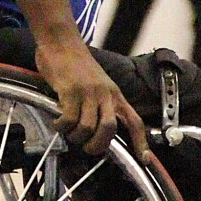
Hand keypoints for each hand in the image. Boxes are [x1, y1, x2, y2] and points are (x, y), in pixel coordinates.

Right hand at [36, 36, 151, 161]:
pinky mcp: (70, 90)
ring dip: (76, 136)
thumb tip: (96, 127)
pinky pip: (69, 119)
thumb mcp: (97, 82)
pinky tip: (57, 123)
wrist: (61, 41)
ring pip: (88, 127)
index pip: (134, 121)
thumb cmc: (75, 62)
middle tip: (87, 148)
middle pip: (109, 129)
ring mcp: (88, 92)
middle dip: (97, 145)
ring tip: (68, 132)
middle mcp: (105, 94)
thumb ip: (100, 102)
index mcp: (114, 93)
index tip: (144, 159)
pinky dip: (62, 126)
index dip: (141, 142)